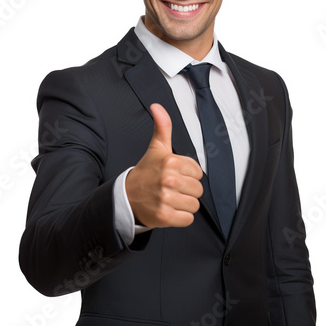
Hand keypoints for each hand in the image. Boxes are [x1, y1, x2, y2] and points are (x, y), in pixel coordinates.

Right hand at [125, 103, 203, 227]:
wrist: (127, 196)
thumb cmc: (146, 172)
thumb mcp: (156, 148)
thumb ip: (162, 126)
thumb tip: (157, 106)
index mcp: (170, 162)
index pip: (198, 172)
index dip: (189, 174)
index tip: (175, 175)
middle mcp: (168, 179)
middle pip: (198, 189)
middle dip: (187, 190)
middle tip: (171, 188)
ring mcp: (166, 199)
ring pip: (194, 205)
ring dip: (184, 204)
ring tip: (170, 199)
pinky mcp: (164, 216)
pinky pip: (187, 219)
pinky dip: (180, 217)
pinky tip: (169, 209)